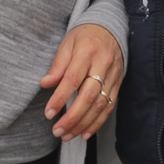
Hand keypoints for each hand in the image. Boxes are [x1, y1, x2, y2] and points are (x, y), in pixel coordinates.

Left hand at [39, 24, 122, 140]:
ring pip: (100, 105)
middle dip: (72, 117)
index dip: (60, 98)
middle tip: (58, 131)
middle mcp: (103, 64)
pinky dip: (97, 123)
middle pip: (89, 96)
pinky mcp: (118, 84)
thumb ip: (58, 65)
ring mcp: (113, 76)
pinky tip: (84, 133)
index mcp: (87, 51)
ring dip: (83, 124)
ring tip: (67, 135)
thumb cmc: (85, 36)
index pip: (73, 79)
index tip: (49, 113)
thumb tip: (45, 84)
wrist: (110, 28)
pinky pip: (109, 107)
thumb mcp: (67, 43)